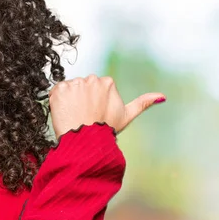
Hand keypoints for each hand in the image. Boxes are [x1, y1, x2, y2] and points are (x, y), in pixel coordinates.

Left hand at [49, 74, 164, 138]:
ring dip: (70, 100)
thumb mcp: (126, 115)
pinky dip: (58, 101)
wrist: (85, 141)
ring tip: (75, 115)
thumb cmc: (106, 129)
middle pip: (82, 86)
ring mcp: (74, 83)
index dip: (93, 101)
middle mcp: (91, 79)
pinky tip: (65, 112)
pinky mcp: (59, 90)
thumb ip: (143, 103)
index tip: (94, 113)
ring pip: (70, 89)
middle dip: (81, 98)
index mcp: (106, 81)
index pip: (95, 87)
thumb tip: (162, 96)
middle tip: (84, 115)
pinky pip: (56, 92)